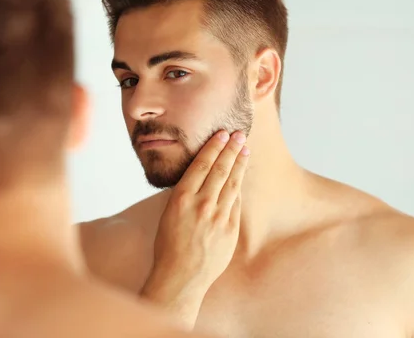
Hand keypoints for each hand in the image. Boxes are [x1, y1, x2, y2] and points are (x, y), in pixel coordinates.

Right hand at [140, 130, 248, 327]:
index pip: (201, 165)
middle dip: (231, 149)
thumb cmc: (168, 246)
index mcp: (181, 199)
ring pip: (232, 184)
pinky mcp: (230, 229)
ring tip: (245, 150)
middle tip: (240, 135)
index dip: (214, 148)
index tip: (222, 135)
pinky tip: (240, 177)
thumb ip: (185, 195)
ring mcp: (218, 217)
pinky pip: (236, 203)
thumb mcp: (168, 214)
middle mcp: (201, 205)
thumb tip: (199, 176)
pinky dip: (238, 188)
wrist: (181, 277)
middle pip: (220, 170)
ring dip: (239, 164)